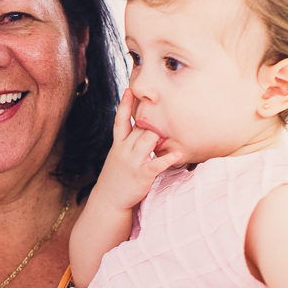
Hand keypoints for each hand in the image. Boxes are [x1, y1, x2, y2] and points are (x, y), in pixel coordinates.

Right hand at [92, 89, 181, 211]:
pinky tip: (178, 154)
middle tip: (165, 110)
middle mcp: (124, 149)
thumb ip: (128, 141)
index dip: (125, 104)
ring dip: (160, 135)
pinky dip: (168, 159)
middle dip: (152, 120)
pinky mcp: (141, 174)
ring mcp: (132, 161)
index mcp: (118, 144)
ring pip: (148, 139)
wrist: (109, 198)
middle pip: (140, 126)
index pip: (120, 120)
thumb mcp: (117, 154)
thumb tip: (142, 126)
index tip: (130, 89)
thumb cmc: (117, 174)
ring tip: (172, 131)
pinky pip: (156, 163)